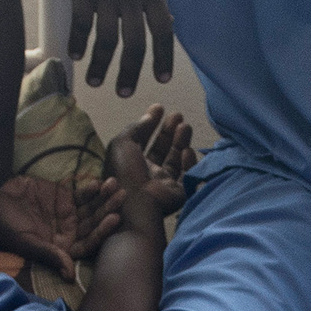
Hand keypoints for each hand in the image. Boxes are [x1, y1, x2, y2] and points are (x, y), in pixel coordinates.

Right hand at [0, 170, 121, 274]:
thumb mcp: (25, 243)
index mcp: (63, 249)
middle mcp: (70, 234)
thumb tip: (68, 275)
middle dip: (108, 210)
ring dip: (104, 198)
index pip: (89, 243)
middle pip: (94, 223)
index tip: (114, 219)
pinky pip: (82, 195)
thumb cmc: (5, 229)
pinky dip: (90, 190)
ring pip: (92, 208)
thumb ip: (48, 254)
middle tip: (122, 196)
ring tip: (115, 185)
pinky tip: (99, 183)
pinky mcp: (64, 199)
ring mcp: (69, 216)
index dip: (102, 232)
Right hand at [61, 0, 174, 99]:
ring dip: (101, 64)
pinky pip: (81, 23)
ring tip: (95, 81)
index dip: (163, 56)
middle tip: (124, 92)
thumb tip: (164, 18)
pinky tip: (75, 54)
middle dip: (130, 72)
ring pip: (107, 38)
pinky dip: (78, 42)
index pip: (164, 30)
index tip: (161, 77)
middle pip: (135, 42)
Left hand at [107, 108, 196, 222]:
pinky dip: (188, 162)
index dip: (150, 123)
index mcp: (129, 162)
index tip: (159, 107)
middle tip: (177, 115)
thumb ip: (136, 127)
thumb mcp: (121, 144)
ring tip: (184, 125)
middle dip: (168, 130)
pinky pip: (186, 175)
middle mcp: (146, 172)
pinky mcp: (177, 193)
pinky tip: (187, 150)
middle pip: (160, 148)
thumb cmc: (124, 173)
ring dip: (180, 141)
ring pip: (174, 159)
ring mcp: (162, 183)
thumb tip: (150, 115)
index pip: (142, 139)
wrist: (137, 203)